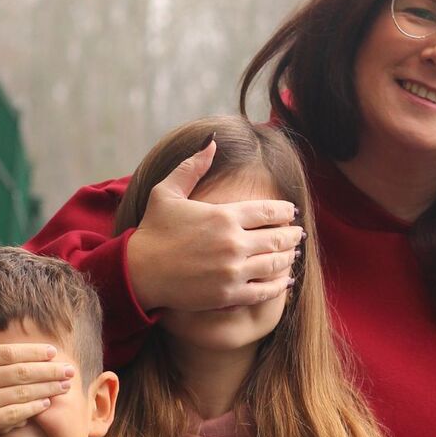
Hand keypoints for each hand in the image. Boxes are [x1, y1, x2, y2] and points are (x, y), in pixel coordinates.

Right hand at [0, 310, 75, 436]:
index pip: (6, 352)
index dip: (32, 351)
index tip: (51, 351)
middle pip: (19, 372)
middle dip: (48, 369)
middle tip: (69, 368)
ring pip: (20, 393)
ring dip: (46, 388)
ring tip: (64, 385)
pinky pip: (11, 414)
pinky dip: (31, 409)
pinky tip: (45, 404)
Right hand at [126, 140, 302, 313]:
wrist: (138, 272)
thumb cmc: (152, 231)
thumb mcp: (167, 192)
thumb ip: (192, 167)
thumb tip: (212, 141)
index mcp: (224, 215)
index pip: (270, 211)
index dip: (286, 211)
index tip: (291, 212)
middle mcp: (233, 242)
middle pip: (278, 238)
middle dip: (292, 235)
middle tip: (298, 235)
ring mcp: (233, 271)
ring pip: (276, 264)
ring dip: (289, 259)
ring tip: (293, 256)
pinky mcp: (228, 294)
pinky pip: (264, 291)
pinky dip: (278, 286)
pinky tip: (284, 282)